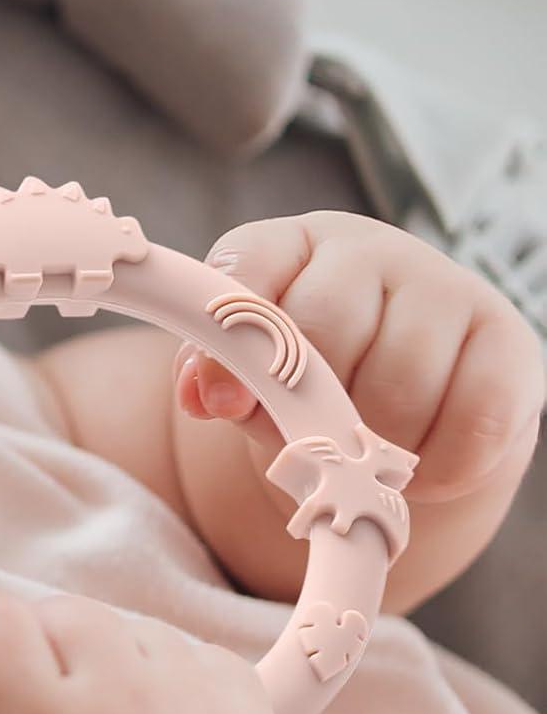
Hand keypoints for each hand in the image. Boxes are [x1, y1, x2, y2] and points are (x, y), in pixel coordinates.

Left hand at [175, 210, 544, 504]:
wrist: (414, 392)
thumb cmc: (312, 374)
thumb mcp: (252, 371)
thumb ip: (219, 376)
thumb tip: (205, 394)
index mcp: (289, 246)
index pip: (248, 266)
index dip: (231, 336)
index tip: (222, 401)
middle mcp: (370, 249)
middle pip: (326, 331)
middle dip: (308, 406)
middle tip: (312, 435)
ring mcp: (447, 285)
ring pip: (397, 387)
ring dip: (374, 443)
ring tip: (366, 442)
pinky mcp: (509, 340)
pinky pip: (470, 424)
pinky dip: (438, 467)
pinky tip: (420, 454)